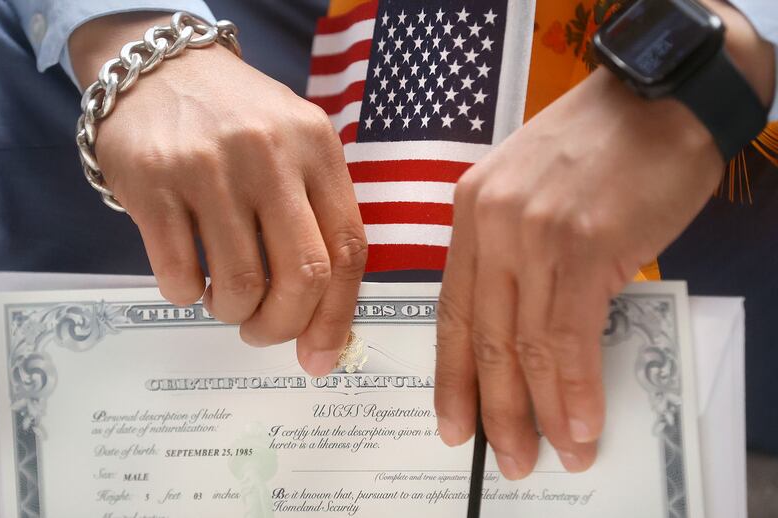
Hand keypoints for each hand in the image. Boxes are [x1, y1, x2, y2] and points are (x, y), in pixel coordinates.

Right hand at [70, 14, 366, 374]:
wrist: (159, 68)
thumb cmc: (238, 121)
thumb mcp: (295, 147)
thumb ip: (316, 217)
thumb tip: (324, 318)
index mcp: (318, 148)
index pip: (349, 249)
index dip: (338, 314)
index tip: (320, 354)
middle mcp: (270, 154)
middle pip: (303, 275)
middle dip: (284, 325)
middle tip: (263, 332)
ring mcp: (210, 166)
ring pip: (241, 284)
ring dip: (234, 313)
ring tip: (225, 301)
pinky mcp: (153, 181)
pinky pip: (180, 274)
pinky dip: (187, 296)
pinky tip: (189, 279)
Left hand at [434, 0, 774, 477]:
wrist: (657, 97)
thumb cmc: (600, 147)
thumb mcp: (534, 195)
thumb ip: (520, 257)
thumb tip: (530, 334)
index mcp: (470, 213)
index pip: (452, 311)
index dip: (453, 375)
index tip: (453, 421)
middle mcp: (490, 224)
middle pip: (482, 336)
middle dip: (492, 408)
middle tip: (502, 458)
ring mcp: (531, 233)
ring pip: (524, 345)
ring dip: (537, 412)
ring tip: (548, 456)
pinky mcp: (580, 243)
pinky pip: (568, 335)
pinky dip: (574, 389)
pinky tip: (580, 426)